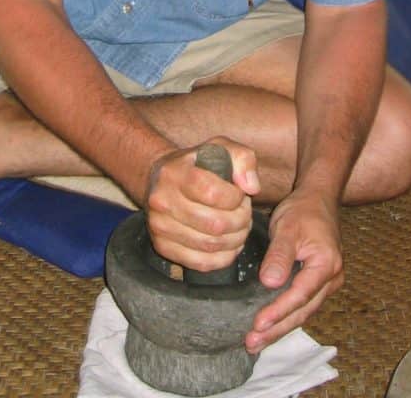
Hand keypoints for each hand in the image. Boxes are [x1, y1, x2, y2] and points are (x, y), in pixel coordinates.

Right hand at [145, 137, 260, 271]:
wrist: (161, 179)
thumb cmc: (197, 164)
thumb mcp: (221, 148)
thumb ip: (243, 159)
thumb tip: (251, 187)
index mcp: (176, 172)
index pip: (212, 193)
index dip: (235, 197)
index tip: (239, 193)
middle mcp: (162, 200)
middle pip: (215, 224)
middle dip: (241, 221)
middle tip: (244, 213)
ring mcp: (159, 226)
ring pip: (210, 246)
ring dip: (236, 239)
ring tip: (239, 226)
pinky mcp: (162, 247)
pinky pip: (201, 263)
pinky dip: (223, 257)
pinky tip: (229, 244)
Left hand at [245, 189, 344, 353]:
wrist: (318, 199)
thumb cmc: (303, 211)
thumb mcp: (287, 227)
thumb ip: (279, 255)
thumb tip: (270, 283)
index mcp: (327, 264)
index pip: (300, 295)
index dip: (278, 312)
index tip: (258, 325)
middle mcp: (332, 279)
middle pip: (302, 311)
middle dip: (277, 329)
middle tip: (252, 343)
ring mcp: (327, 283)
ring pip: (302, 312)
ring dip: (280, 327)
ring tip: (255, 342)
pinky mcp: (318, 283)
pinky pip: (302, 305)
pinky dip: (285, 316)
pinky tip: (270, 326)